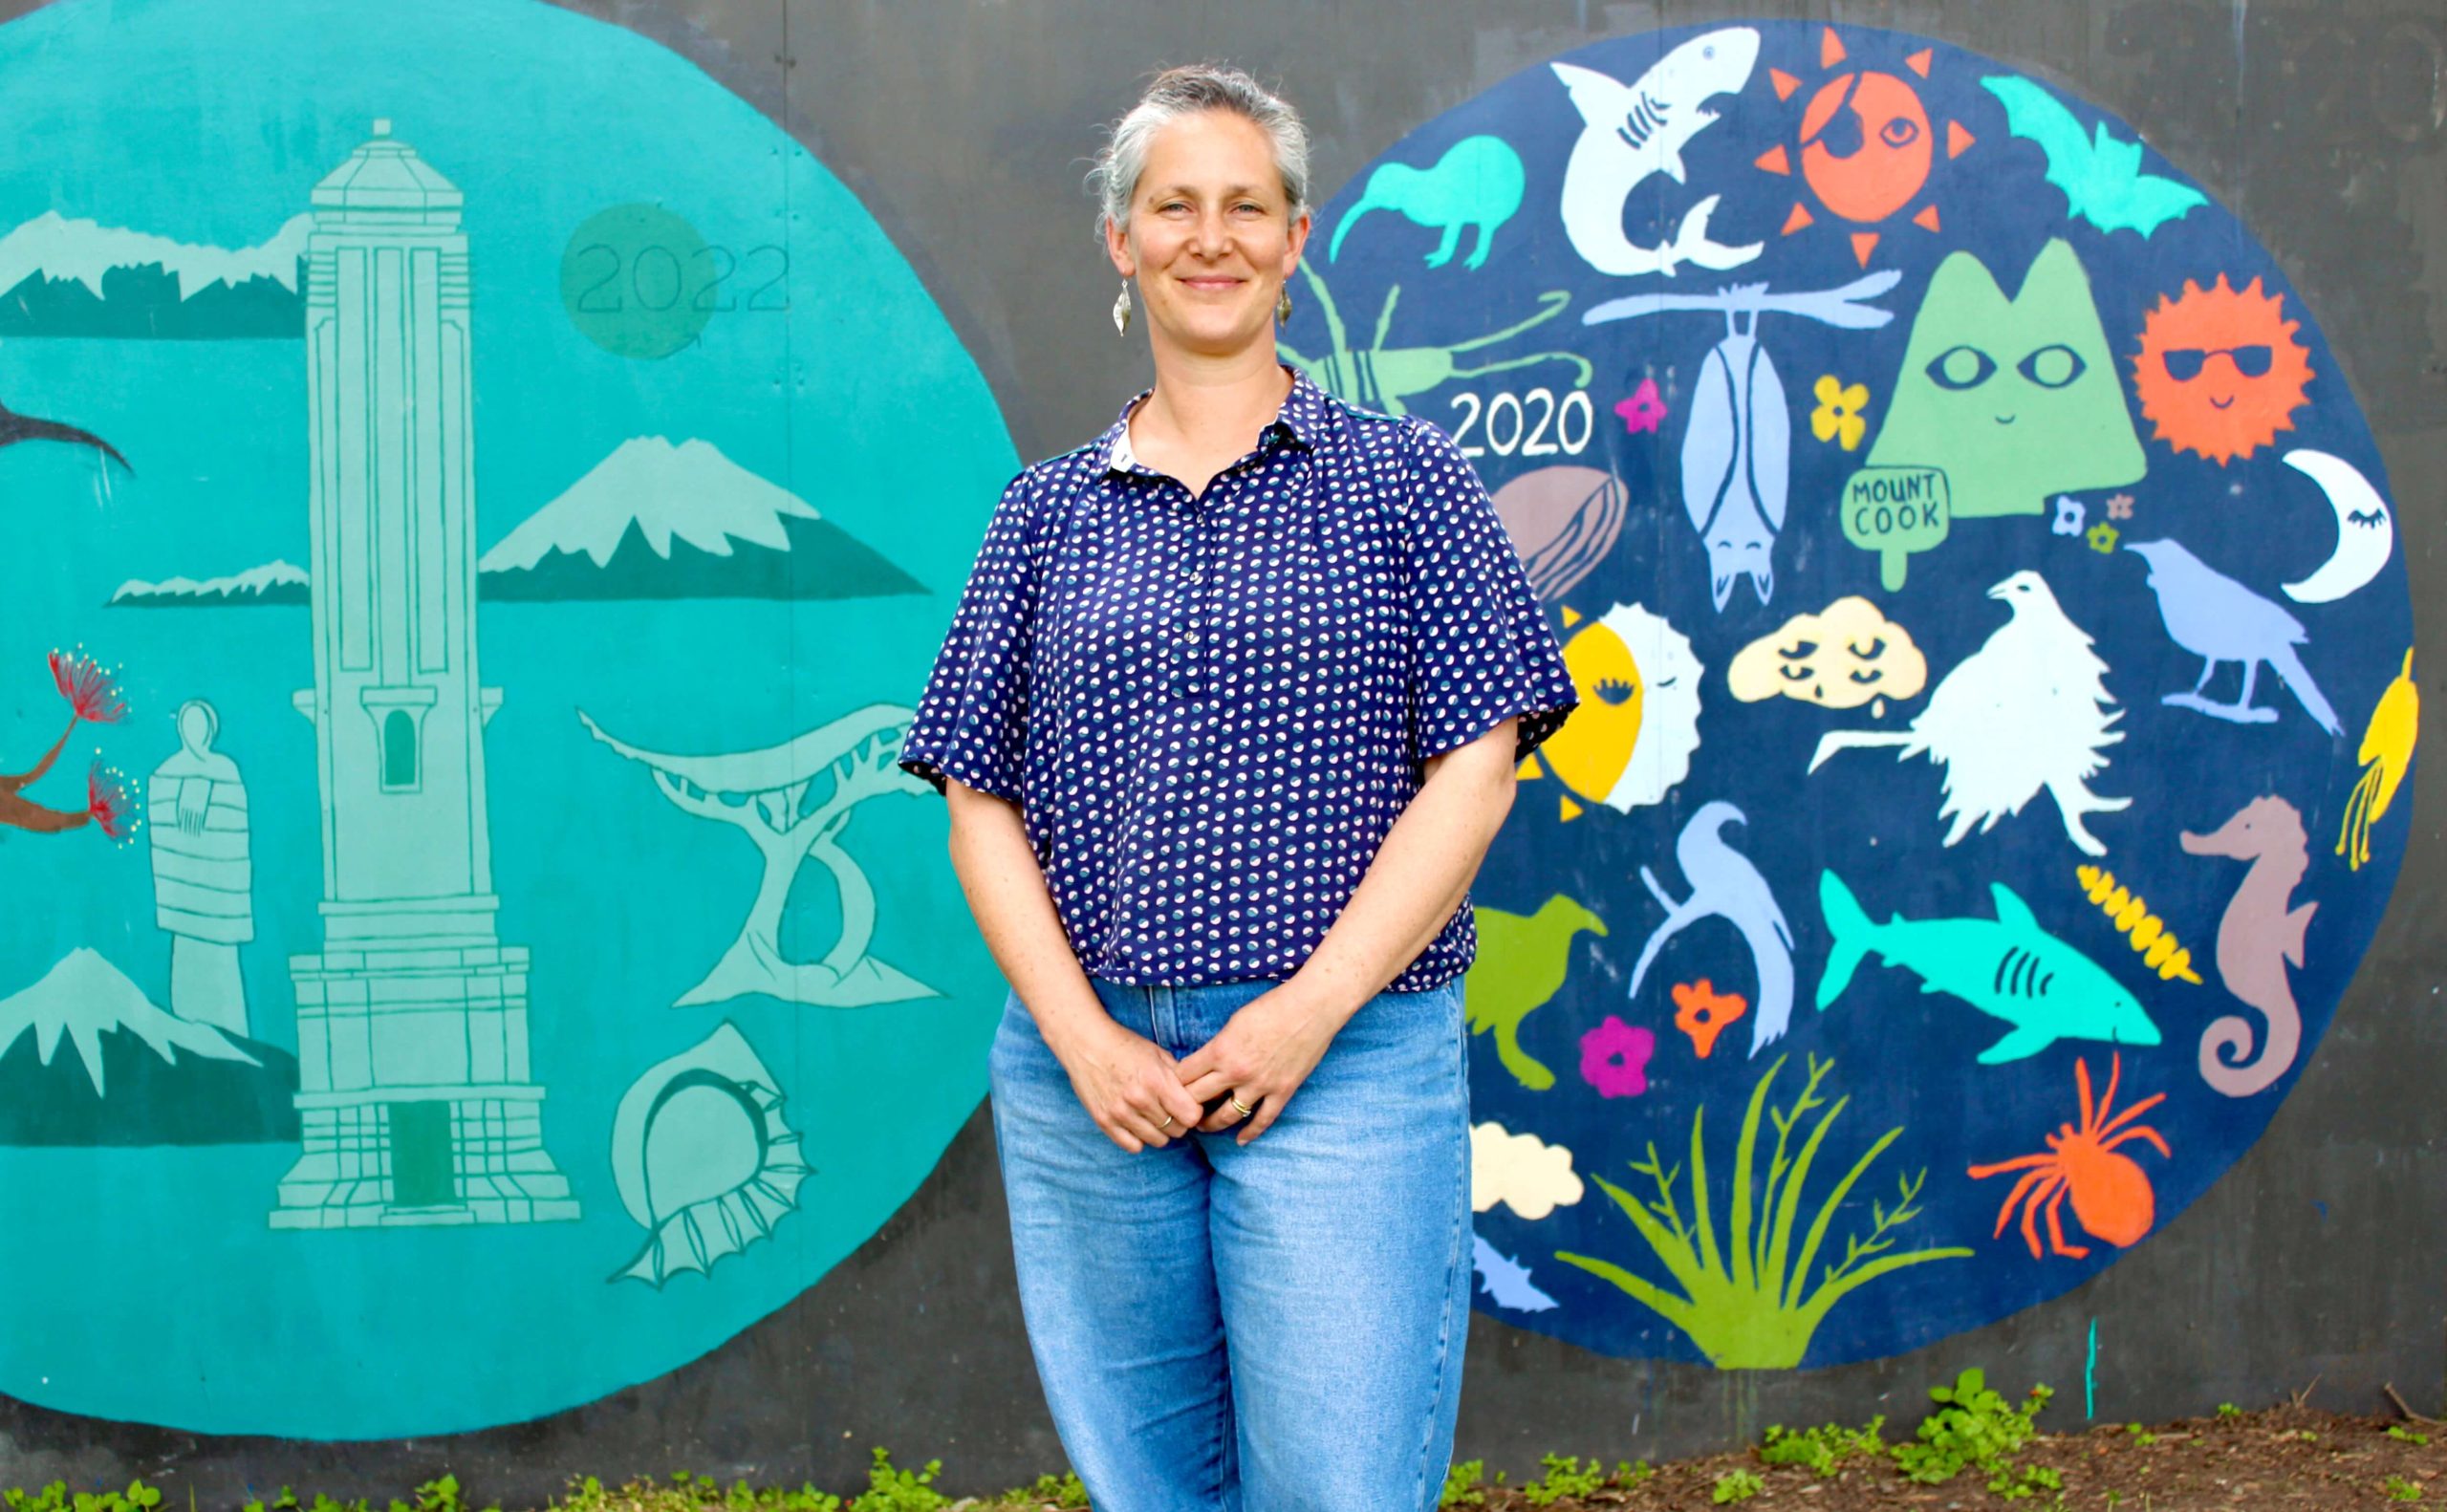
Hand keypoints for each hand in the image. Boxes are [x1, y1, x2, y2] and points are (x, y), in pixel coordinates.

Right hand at [1046, 1017, 1205, 1153]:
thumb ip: (1178, 1077)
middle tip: (1170, 1109)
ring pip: (1157, 1141)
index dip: (1193, 1111)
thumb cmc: (1125, 1046)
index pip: (1191, 1116)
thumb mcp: (1158, 1054)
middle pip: (1176, 1130)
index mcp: (1157, 1081)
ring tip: (1153, 1115)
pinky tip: (1138, 1124)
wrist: (1086, 1043)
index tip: (1188, 1105)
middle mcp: (1139, 1100)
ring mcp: (1120, 1113)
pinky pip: (1133, 1146)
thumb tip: (1198, 1096)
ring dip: (1160, 1131)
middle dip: (1178, 1121)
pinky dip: (1139, 1138)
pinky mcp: (1104, 1121)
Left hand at [1175, 983, 1348, 1143]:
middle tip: (1178, 1112)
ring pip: (1226, 1117)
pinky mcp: (1282, 1091)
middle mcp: (1235, 1072)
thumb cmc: (1272, 1007)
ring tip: (1203, 1126)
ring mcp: (1260, 1085)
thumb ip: (1219, 1045)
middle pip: (1197, 1099)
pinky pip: (1262, 1120)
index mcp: (1220, 1050)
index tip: (1169, 1088)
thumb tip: (1207, 1061)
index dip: (1172, 1084)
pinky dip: (1250, 1133)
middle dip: (1184, 1107)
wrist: (1311, 1007)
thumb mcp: (1234, 1022)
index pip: (1184, 1076)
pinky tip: (1240, 1140)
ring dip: (1210, 1124)